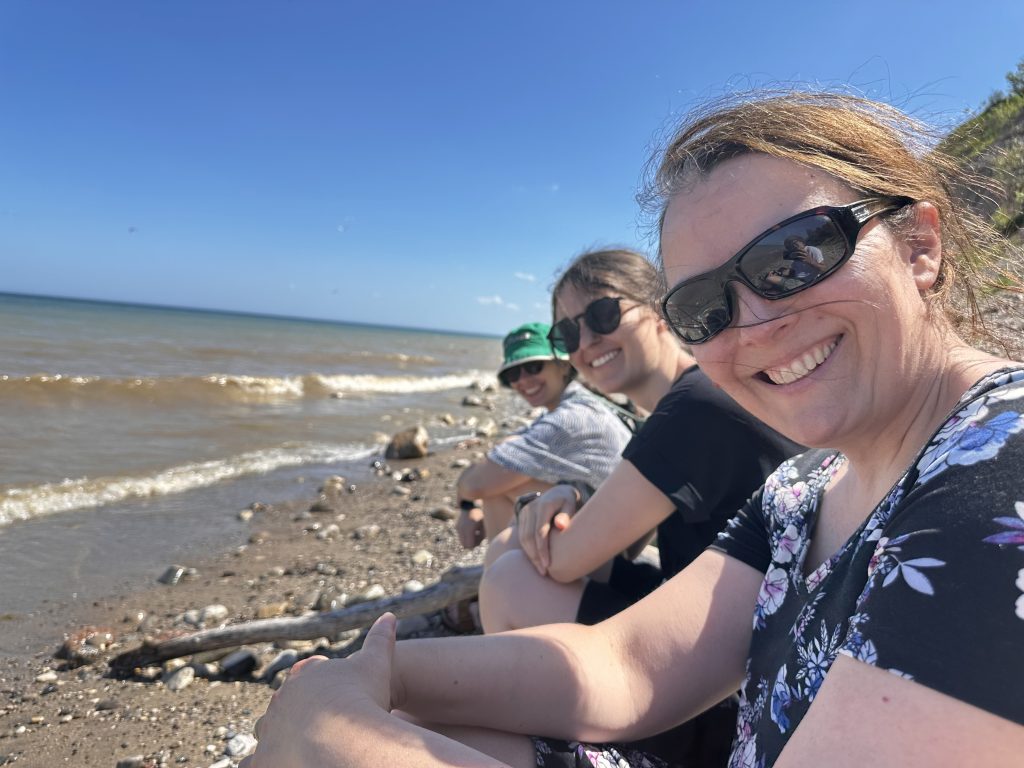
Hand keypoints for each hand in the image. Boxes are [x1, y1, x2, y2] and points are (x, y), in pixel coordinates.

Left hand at [240, 613, 399, 767]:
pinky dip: (267, 763)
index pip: (306, 674)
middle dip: (299, 714)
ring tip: (303, 749)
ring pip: (268, 734)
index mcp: (304, 675)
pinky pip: (257, 763)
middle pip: (286, 705)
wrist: (345, 739)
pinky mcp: (261, 761)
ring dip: (278, 739)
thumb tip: (389, 616)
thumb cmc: (363, 699)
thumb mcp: (376, 665)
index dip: (321, 685)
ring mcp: (268, 731)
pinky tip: (287, 763)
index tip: (338, 698)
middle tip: (323, 727)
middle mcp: (280, 700)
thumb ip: (380, 640)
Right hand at [456, 505, 485, 548]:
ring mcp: (458, 527)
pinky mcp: (457, 526)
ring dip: (467, 540)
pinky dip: (465, 535)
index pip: (469, 545)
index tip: (480, 540)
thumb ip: (481, 537)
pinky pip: (460, 535)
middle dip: (471, 544)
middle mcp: (462, 529)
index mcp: (469, 529)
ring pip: (461, 541)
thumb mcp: (484, 526)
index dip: (475, 545)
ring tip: (474, 532)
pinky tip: (471, 529)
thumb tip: (476, 545)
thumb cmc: (481, 516)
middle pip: (464, 545)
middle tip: (477, 537)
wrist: (471, 504)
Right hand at [517, 485, 577, 574]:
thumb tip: (561, 525)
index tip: (548, 565)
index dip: (542, 550)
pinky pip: (522, 537)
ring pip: (523, 538)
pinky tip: (536, 561)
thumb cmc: (568, 503)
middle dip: (535, 556)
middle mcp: (530, 508)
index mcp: (543, 506)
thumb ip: (566, 515)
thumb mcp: (570, 505)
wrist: (558, 493)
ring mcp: (524, 512)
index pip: (539, 531)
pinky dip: (528, 550)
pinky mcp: (521, 517)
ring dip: (530, 556)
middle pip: (528, 537)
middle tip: (544, 572)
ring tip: (540, 570)